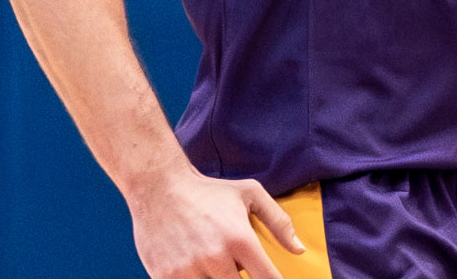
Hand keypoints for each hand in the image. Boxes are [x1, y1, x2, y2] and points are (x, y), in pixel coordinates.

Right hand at [126, 168, 303, 278]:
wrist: (157, 186)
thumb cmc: (207, 191)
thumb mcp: (249, 194)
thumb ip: (278, 221)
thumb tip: (299, 249)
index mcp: (239, 239)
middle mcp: (215, 257)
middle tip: (234, 265)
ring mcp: (188, 270)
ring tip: (215, 265)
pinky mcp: (165, 277)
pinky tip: (195, 268)